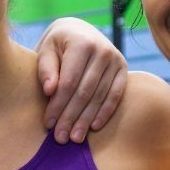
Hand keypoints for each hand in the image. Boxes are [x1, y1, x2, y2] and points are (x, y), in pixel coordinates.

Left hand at [35, 17, 128, 142]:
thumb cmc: (58, 45)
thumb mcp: (46, 51)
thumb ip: (46, 69)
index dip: (58, 105)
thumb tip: (50, 90)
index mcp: (82, 44)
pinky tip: (94, 127)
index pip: (69, 82)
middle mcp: (102, 50)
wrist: (79, 31)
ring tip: (75, 138)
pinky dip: (105, 112)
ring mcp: (116, 60)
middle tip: (61, 138)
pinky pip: (116, 95)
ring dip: (87, 120)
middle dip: (71, 117)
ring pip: (99, 96)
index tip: (48, 123)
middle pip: (85, 92)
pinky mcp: (123, 69)